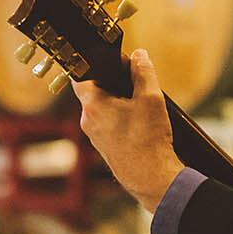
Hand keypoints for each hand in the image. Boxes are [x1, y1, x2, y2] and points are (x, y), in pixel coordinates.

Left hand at [72, 48, 184, 211]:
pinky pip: (108, 125)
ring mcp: (94, 136)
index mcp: (92, 105)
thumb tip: (139, 55)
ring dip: (118, 103)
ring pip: (103, 110)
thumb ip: (144, 72)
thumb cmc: (148, 139)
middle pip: (95, 92)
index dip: (95, 65)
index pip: (81, 75)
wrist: (151, 178)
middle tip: (134, 84)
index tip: (111, 63)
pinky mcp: (104, 148)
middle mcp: (87, 121)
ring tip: (140, 107)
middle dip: (113, 85)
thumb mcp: (151, 98)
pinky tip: (140, 125)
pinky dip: (121, 120)